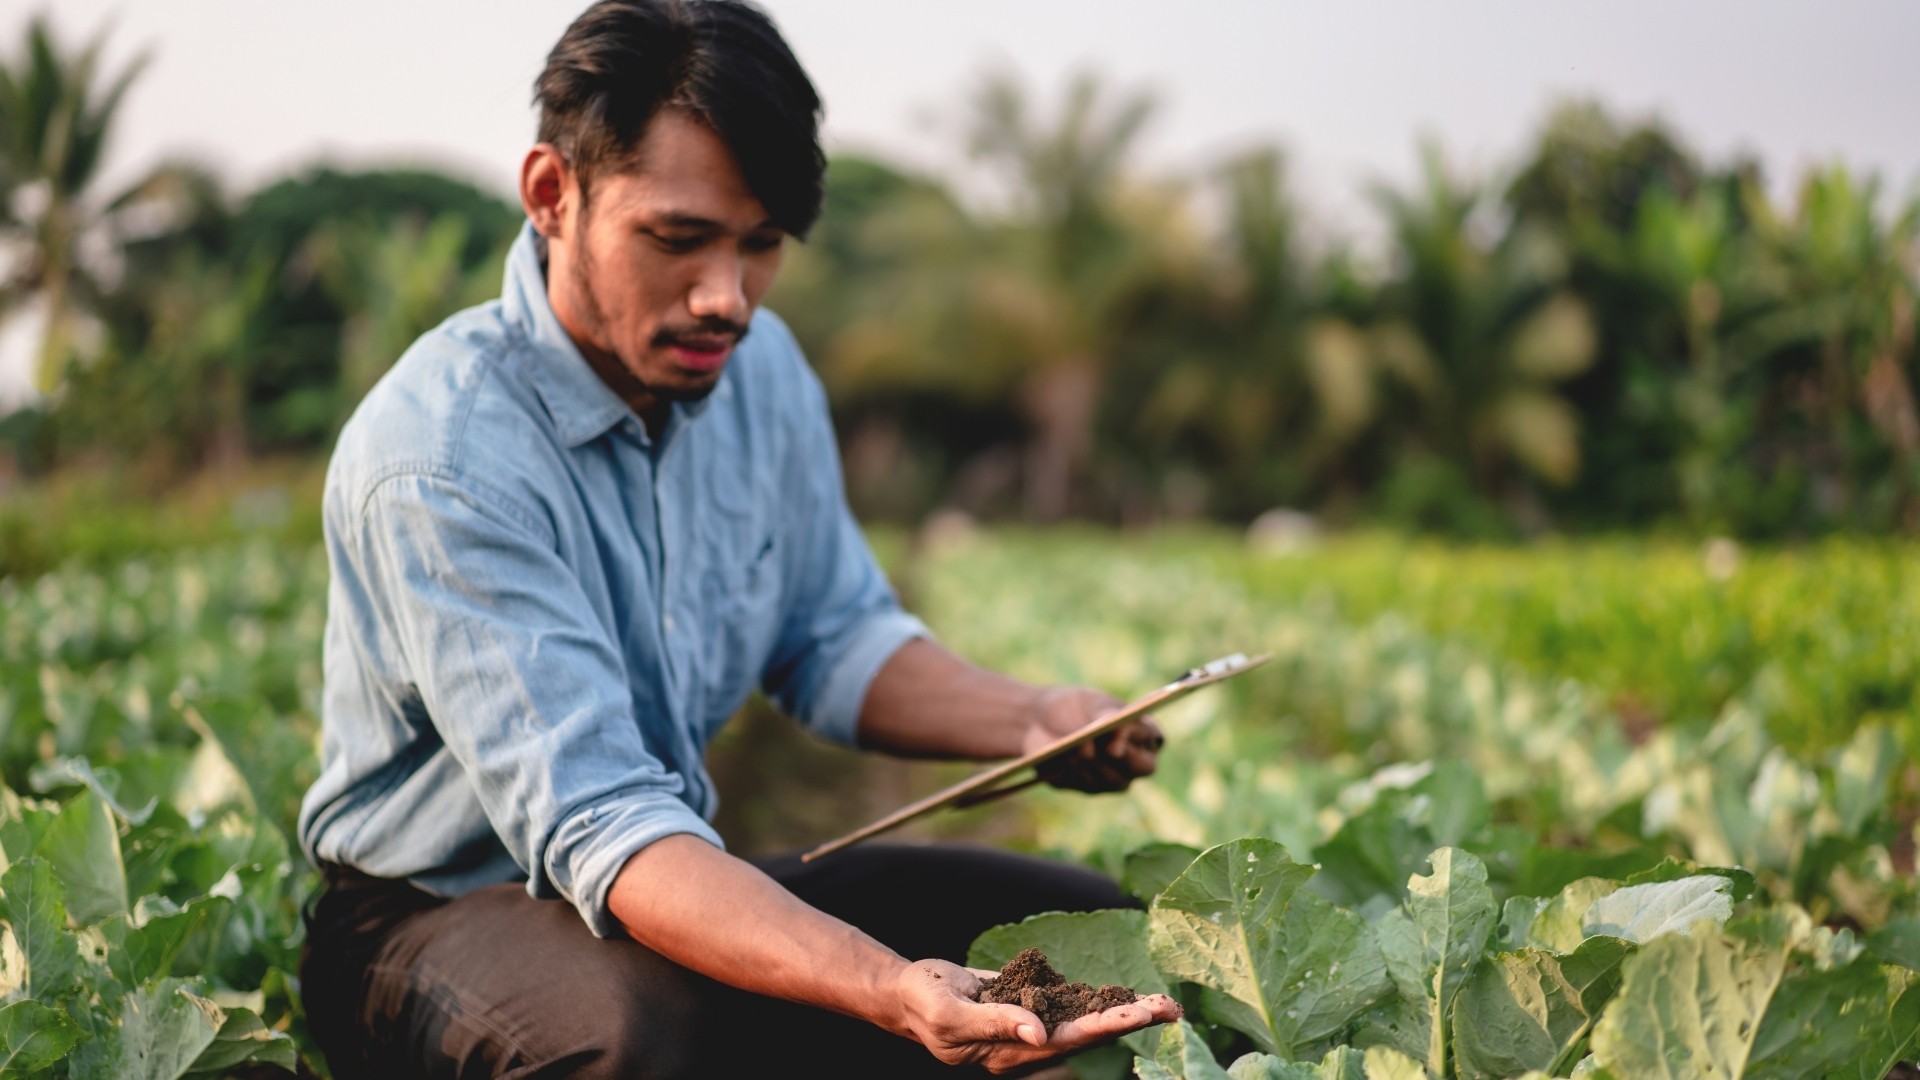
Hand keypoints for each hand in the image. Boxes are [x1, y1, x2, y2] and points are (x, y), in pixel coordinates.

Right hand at [892, 959, 1180, 1073]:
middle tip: (1174, 1008)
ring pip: (1087, 1017)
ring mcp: (1032, 1024)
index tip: (1142, 1013)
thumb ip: (995, 1021)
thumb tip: (1040, 1029)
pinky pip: (1070, 1002)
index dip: (1109, 1024)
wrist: (909, 995)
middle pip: (1091, 1031)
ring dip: (1123, 1008)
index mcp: (1014, 1049)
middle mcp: (1031, 1041)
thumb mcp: (951, 1013)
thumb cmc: (924, 1004)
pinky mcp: (1029, 1003)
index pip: (1072, 1037)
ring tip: (1164, 1002)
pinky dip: (1099, 998)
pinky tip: (1125, 994)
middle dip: (1132, 1019)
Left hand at [1021, 686, 1162, 793]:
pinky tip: (1058, 757)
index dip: (1136, 742)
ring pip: (1112, 780)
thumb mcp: (1090, 702)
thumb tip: (1118, 733)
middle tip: (1089, 749)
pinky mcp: (1088, 787)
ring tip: (1069, 748)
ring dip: (1090, 763)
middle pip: (1140, 769)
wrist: (1039, 719)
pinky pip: (1085, 785)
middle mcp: (1135, 758)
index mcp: (1142, 730)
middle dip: (1117, 759)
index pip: (1153, 737)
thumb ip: (1107, 714)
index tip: (1113, 745)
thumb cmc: (1074, 705)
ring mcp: (1114, 777)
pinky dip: (1072, 772)